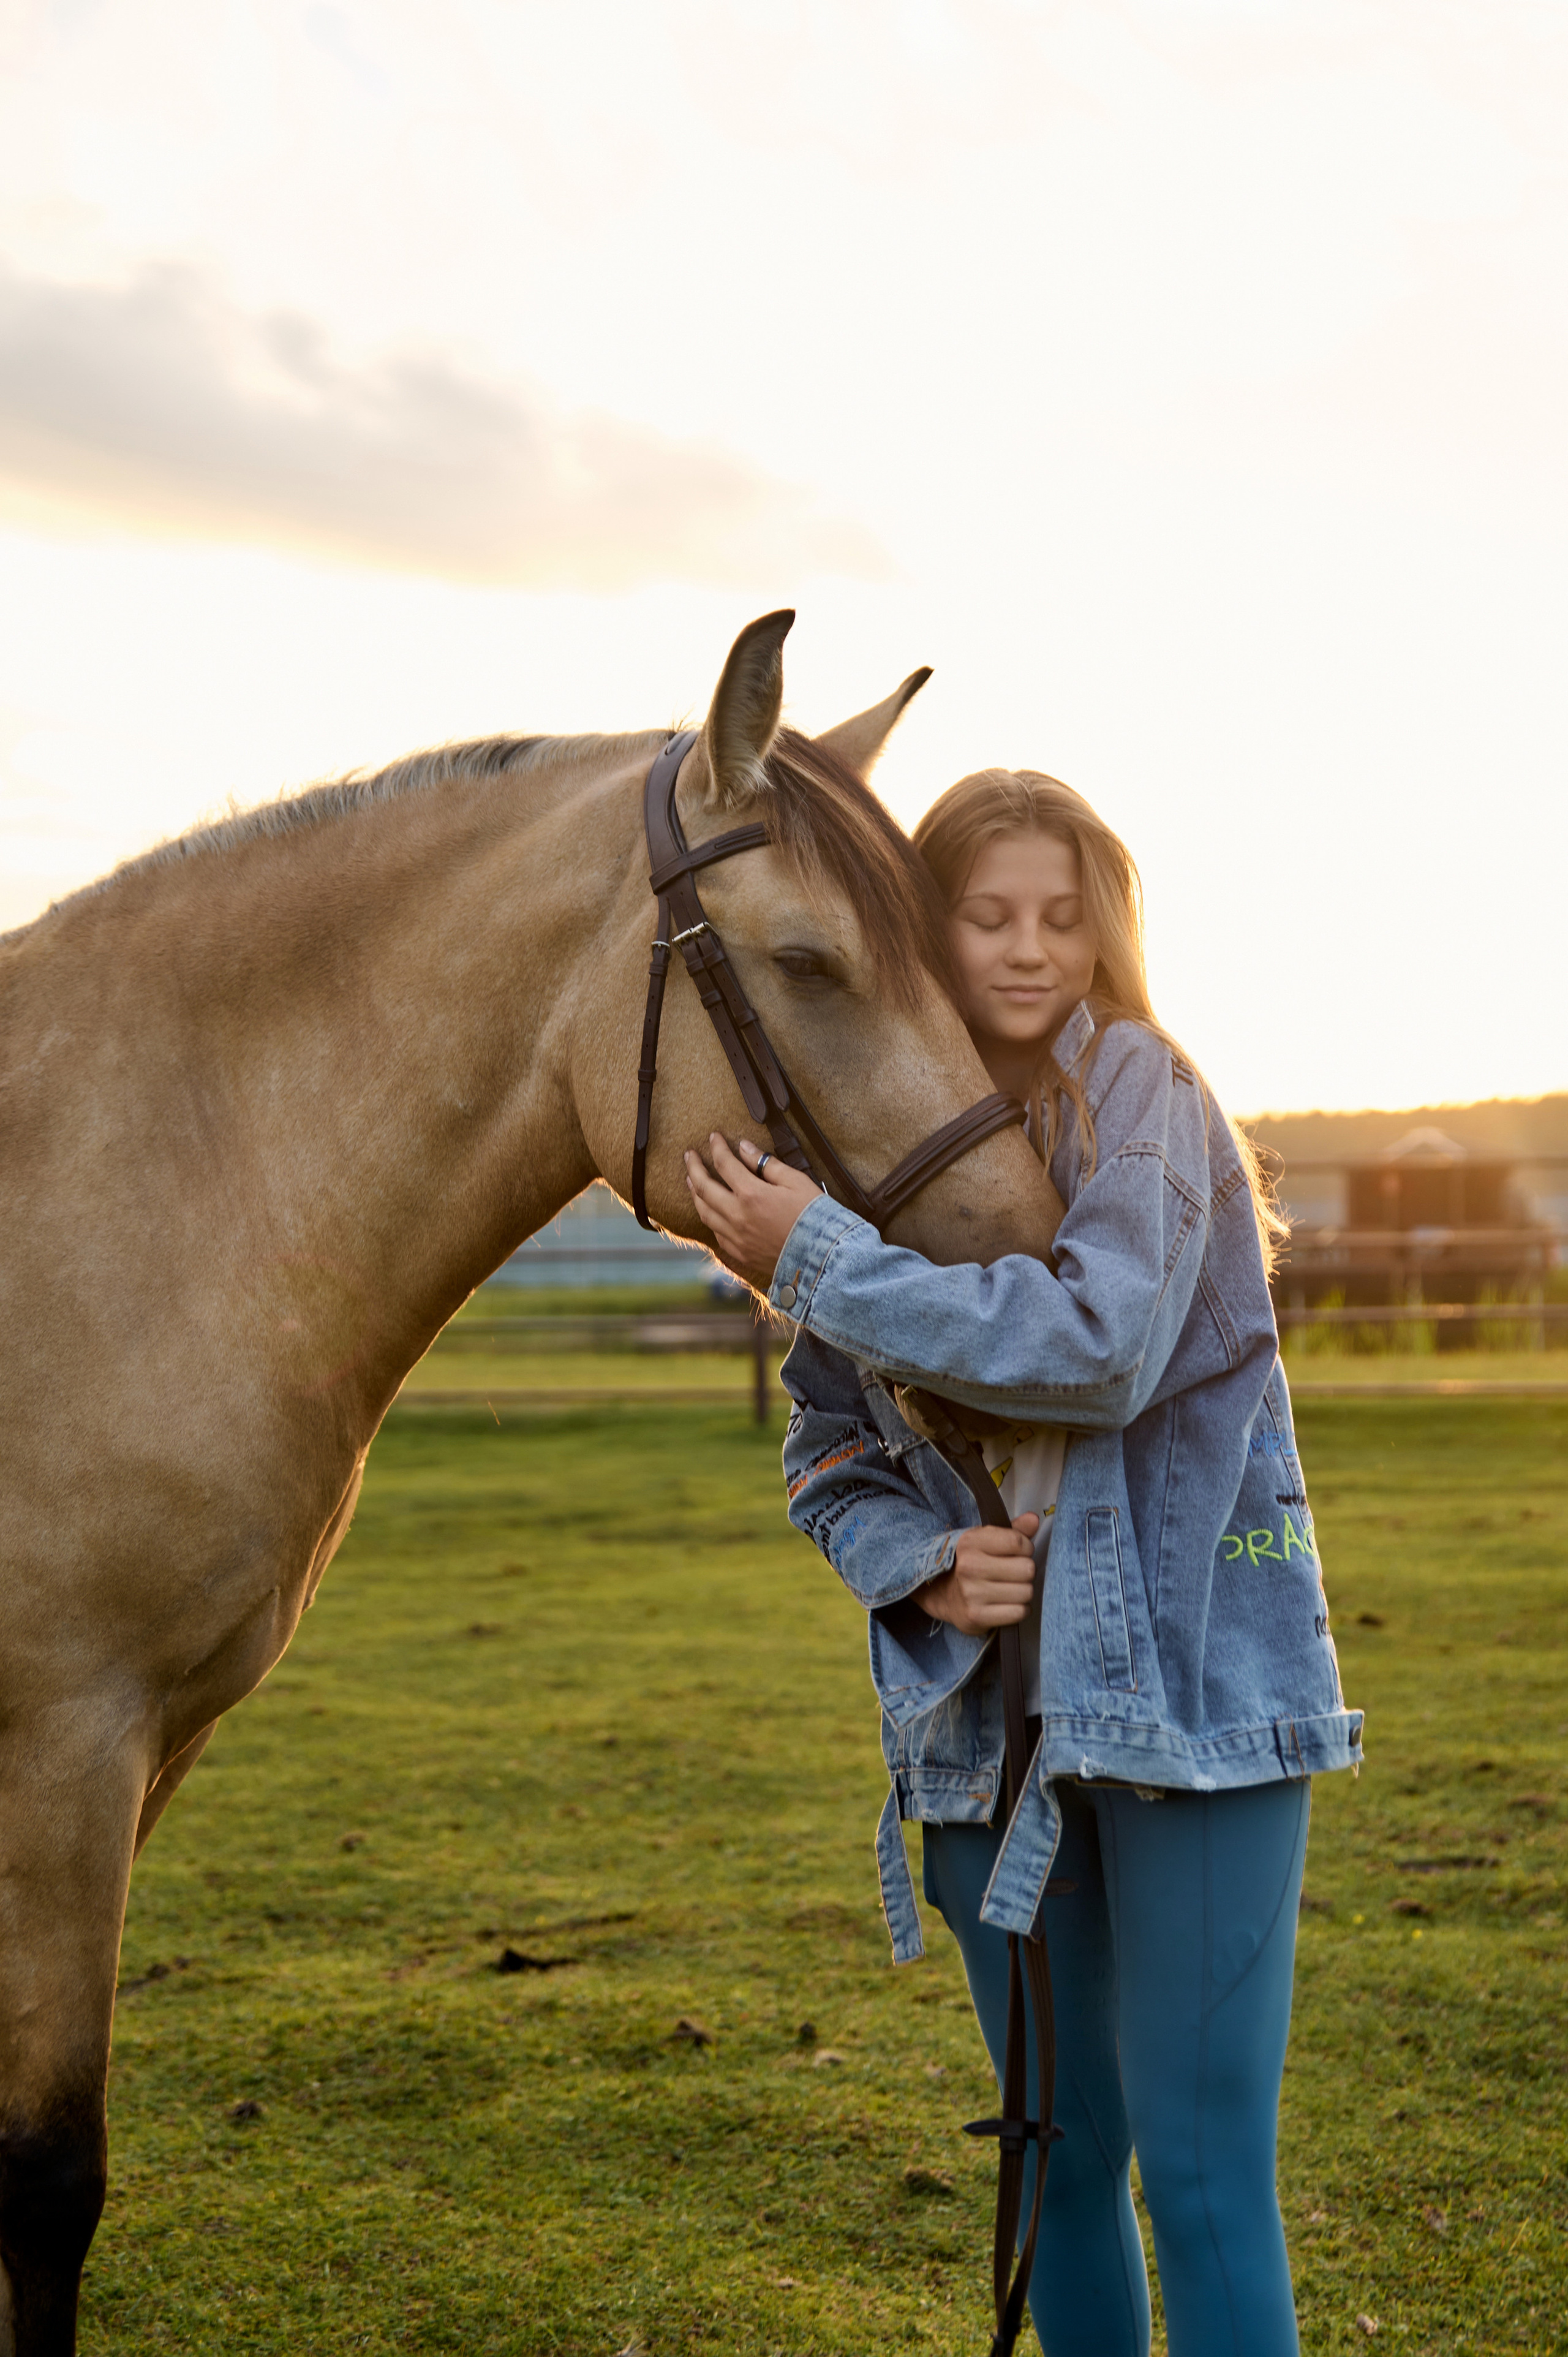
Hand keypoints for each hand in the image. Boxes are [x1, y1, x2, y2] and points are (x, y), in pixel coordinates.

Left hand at [683, 1132, 822, 1289]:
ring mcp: (736, 1237)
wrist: (822, 1256)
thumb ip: (767, 1164)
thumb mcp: (796, 1181)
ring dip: (694, 1193)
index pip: (725, 1164)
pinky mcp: (740, 1253)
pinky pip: (715, 1233)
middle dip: (694, 1168)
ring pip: (704, 1212)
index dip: (717, 1148)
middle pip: (704, 1188)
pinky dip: (709, 1217)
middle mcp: (737, 1216)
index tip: (713, 1137)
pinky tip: (709, 1210)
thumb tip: (744, 1148)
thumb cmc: (814, 1216)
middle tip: (689, 1155)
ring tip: (690, 1180)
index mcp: (751, 1194)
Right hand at [917, 1515, 1040, 1636]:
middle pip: (1027, 1568)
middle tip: (1014, 1574)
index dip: (1026, 1548)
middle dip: (1026, 1571)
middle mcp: (970, 1566)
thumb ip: (1013, 1530)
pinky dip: (1019, 1609)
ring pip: (1026, 1592)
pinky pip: (1019, 1612)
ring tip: (1010, 1588)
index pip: (1018, 1542)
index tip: (1018, 1553)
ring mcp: (972, 1593)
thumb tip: (1034, 1519)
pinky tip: (1008, 1604)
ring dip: (1023, 1592)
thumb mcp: (987, 1541)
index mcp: (971, 1542)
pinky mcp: (977, 1616)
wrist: (942, 1594)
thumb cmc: (972, 1563)